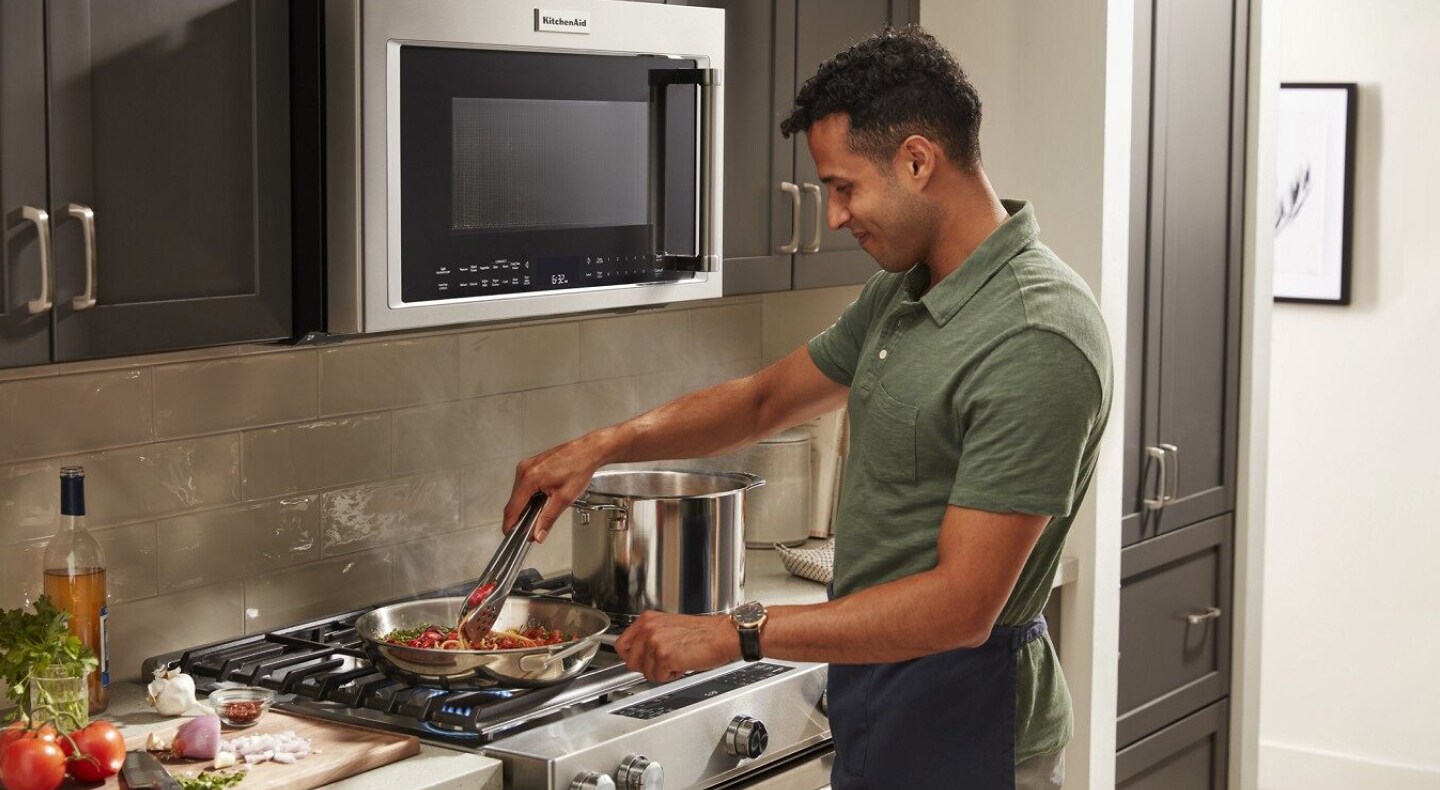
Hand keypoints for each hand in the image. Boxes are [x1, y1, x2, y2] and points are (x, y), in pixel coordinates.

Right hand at [502, 429, 616, 541]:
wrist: (587, 451)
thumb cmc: (579, 468)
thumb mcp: (565, 498)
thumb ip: (548, 519)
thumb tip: (538, 534)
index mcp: (530, 478)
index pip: (512, 508)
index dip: (510, 524)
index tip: (510, 535)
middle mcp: (524, 470)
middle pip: (513, 501)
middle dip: (519, 517)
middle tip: (530, 530)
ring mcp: (526, 465)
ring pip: (517, 493)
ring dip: (524, 506)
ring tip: (538, 514)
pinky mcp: (531, 464)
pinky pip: (523, 485)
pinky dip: (528, 496)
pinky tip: (540, 500)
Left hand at [613, 611, 739, 681]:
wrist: (722, 636)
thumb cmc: (703, 633)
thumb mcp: (669, 626)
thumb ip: (650, 637)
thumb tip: (638, 654)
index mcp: (647, 620)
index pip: (622, 645)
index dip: (632, 658)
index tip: (640, 661)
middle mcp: (648, 629)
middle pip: (631, 662)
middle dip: (647, 668)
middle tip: (664, 662)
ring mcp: (655, 642)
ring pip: (646, 673)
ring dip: (662, 672)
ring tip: (677, 660)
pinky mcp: (664, 656)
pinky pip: (658, 677)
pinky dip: (671, 676)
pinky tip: (682, 664)